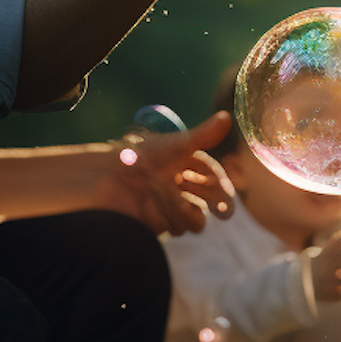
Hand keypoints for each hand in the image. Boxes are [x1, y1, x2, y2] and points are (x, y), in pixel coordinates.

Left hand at [107, 111, 234, 236]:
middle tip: (225, 212)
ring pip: (197, 212)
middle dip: (218, 202)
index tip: (227, 191)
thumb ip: (204, 135)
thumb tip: (226, 116)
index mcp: (179, 162)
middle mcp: (177, 183)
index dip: (220, 180)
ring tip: (188, 207)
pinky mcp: (163, 222)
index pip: (208, 171)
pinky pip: (184, 226)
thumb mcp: (178, 145)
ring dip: (196, 211)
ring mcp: (170, 204)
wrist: (113, 186)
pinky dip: (182, 221)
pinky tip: (171, 214)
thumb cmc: (144, 160)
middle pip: (206, 194)